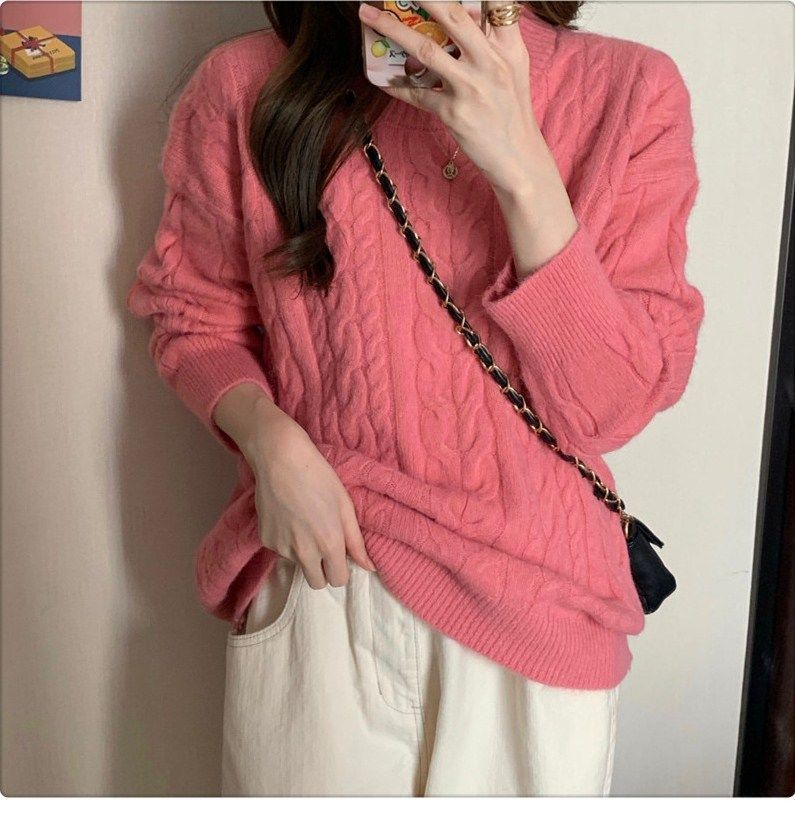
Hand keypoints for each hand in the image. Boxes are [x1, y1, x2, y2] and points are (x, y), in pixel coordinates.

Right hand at [214, 385, 377, 588]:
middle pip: (316, 582)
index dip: (340, 570)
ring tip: (303, 522)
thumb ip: (357, 542)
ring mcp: (282, 548)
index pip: (338, 581)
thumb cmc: (320, 478)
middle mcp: (305, 553)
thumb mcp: (345, 506)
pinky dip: (286, 541)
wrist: (281, 460)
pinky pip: (281, 550)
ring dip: (303, 554)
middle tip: (322, 546)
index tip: (339, 556)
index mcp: (330, 545)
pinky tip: (288, 517)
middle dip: (322, 571)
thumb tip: (370, 568)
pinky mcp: (266, 540)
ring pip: (298, 565)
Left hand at [359, 1, 541, 193]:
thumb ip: (495, 40)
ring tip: (368, 15)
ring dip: (392, 29)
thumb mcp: (514, 69)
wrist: (518, 158)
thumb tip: (466, 14)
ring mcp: (470, 88)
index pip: (497, 4)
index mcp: (508, 48)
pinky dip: (397, 85)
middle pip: (452, 17)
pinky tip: (381, 78)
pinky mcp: (453, 113)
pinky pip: (417, 94)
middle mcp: (490, 63)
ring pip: (426, 50)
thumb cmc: (512, 112)